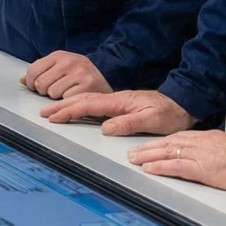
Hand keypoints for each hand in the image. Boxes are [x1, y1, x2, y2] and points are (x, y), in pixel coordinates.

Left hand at [20, 51, 111, 98]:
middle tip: (54, 89)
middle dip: (44, 91)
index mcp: (59, 55)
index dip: (30, 83)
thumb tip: (22, 80)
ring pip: (52, 93)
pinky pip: (65, 99)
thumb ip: (41, 71)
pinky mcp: (86, 86)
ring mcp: (78, 73)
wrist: (107, 73)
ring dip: (57, 97)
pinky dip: (68, 101)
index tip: (35, 87)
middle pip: (40, 84)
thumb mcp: (60, 65)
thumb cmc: (79, 71)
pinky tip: (74, 94)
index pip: (32, 71)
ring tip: (66, 91)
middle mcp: (68, 62)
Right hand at [40, 89, 196, 135]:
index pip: (89, 105)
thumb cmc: (169, 113)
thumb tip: (105, 127)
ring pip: (87, 100)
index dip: (69, 110)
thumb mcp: (152, 120)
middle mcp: (116, 99)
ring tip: (52, 110)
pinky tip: (75, 108)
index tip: (53, 116)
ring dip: (68, 104)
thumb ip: (129, 123)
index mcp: (120, 101)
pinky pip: (94, 103)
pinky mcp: (120, 105)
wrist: (182, 103)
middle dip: (62, 106)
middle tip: (43, 112)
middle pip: (83, 100)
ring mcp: (117, 101)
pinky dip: (79, 104)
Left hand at [127, 130, 225, 194]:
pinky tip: (149, 168)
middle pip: (168, 143)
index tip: (149, 145)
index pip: (178, 138)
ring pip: (167, 152)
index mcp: (207, 137)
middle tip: (133, 151)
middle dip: (148, 147)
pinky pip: (176, 166)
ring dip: (148, 156)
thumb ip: (218, 146)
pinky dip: (161, 167)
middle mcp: (200, 143)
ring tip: (133, 159)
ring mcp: (199, 154)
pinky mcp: (202, 168)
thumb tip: (215, 149)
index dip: (160, 141)